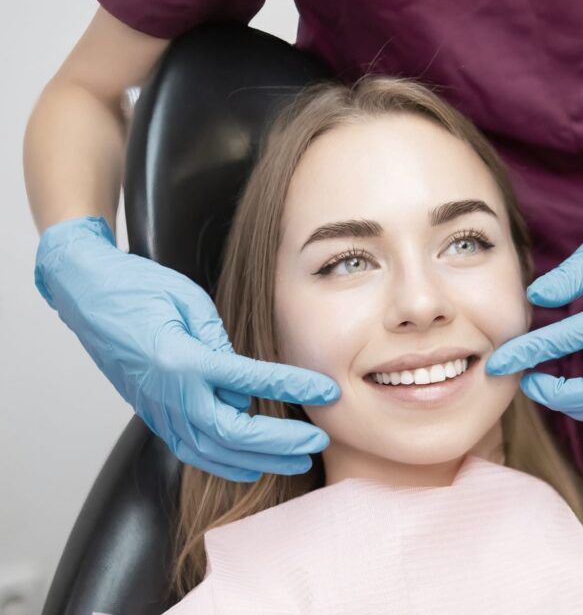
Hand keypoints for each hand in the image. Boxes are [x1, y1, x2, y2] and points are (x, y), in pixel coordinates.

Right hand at [34, 216, 340, 481]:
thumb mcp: (188, 301)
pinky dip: (224, 463)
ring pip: (211, 452)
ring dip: (259, 461)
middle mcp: (168, 393)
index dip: (292, 388)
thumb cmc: (136, 287)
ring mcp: (157, 409)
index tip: (327, 390)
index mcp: (181, 359)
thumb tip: (251, 378)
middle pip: (232, 434)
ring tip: (298, 461)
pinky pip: (190, 450)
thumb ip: (221, 340)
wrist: (85, 293)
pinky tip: (251, 465)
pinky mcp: (153, 414)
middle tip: (318, 441)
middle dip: (280, 443)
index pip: (249, 381)